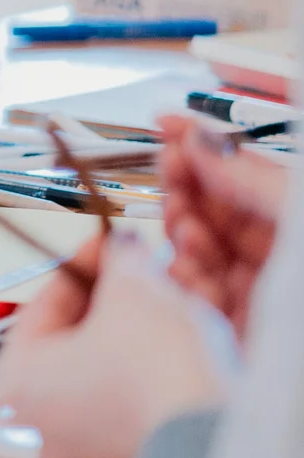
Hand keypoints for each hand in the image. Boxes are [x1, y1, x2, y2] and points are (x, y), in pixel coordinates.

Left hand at [0, 234, 236, 457]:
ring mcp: (87, 439)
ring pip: (113, 359)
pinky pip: (138, 388)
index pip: (43, 305)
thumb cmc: (157, 370)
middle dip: (117, 294)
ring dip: (143, 320)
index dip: (81, 264)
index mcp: (17, 383)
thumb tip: (120, 248)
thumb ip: (117, 260)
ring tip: (172, 294)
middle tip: (140, 266)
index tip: (106, 243)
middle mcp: (43, 419)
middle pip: (77, 334)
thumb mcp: (132, 291)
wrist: (219, 431)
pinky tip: (188, 331)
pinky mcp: (131, 446)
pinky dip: (159, 356)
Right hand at [157, 113, 287, 334]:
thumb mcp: (301, 221)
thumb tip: (206, 141)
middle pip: (218, 210)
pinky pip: (195, 297)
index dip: (207, 145)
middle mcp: (283, 261)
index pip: (248, 174)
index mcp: (298, 228)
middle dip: (186, 186)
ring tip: (183, 229)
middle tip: (167, 168)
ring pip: (199, 251)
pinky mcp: (236, 334)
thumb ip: (257, 180)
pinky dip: (179, 280)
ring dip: (181, 234)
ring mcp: (260, 297)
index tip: (168, 123)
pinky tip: (180, 270)